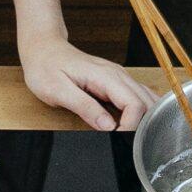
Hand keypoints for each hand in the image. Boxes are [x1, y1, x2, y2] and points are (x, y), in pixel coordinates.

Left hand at [18, 28, 152, 130]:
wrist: (44, 49)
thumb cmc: (46, 68)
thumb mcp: (58, 90)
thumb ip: (84, 107)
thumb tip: (107, 126)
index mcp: (106, 77)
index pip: (135, 104)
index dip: (131, 127)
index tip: (118, 140)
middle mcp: (118, 75)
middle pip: (146, 103)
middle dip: (141, 126)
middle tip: (125, 142)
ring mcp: (119, 77)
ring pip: (147, 99)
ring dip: (145, 119)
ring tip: (130, 136)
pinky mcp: (117, 82)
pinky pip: (139, 96)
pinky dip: (142, 111)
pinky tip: (134, 123)